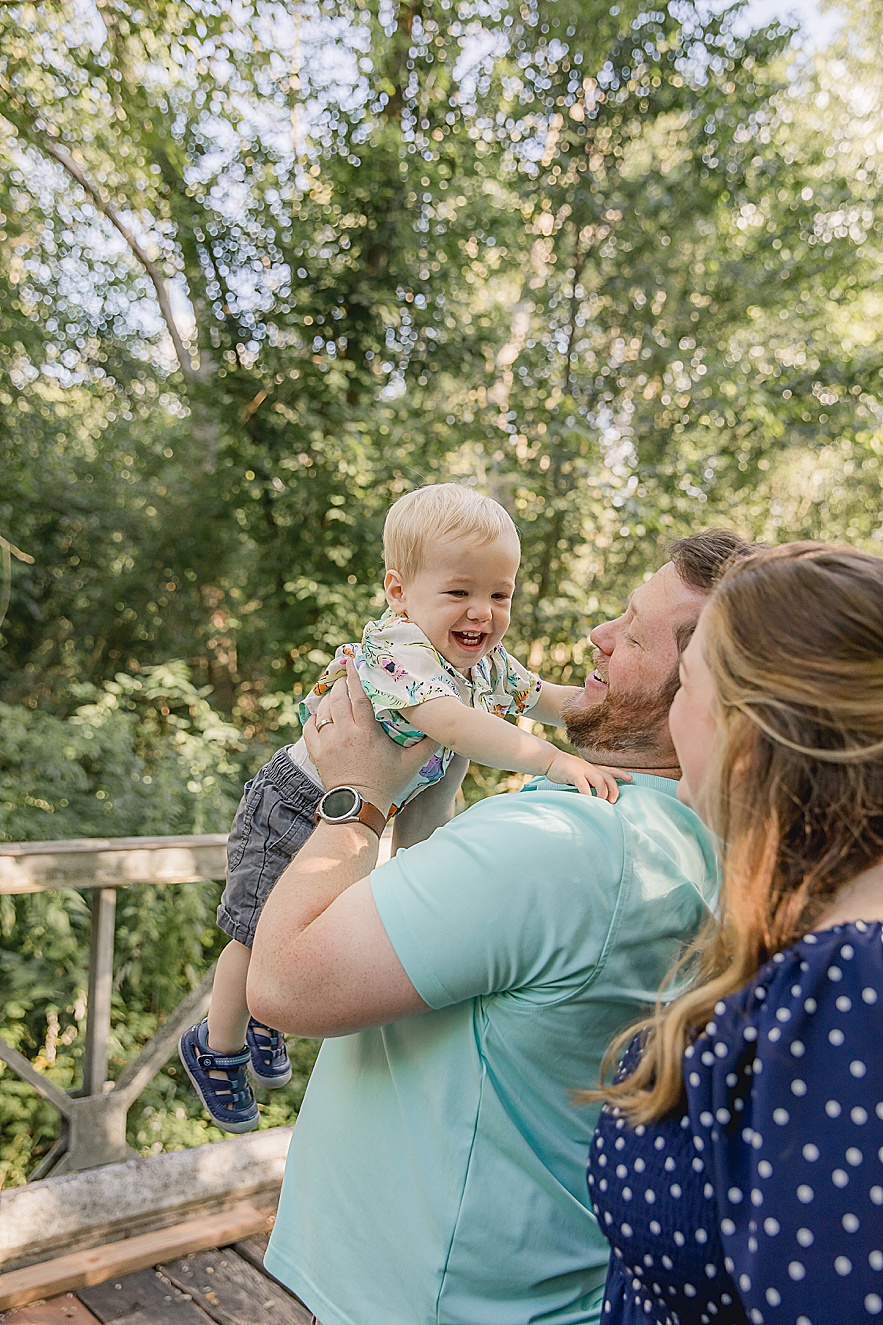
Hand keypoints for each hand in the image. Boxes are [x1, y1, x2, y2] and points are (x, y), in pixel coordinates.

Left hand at [305, 660, 434, 815]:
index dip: (356, 676)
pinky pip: (310, 727)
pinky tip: (319, 713)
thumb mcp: (412, 763)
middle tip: (346, 675)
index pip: (359, 696)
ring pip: (324, 710)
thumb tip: (445, 729)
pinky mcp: (317, 753)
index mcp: (367, 731)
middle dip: (341, 684)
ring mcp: (328, 743)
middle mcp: (345, 733)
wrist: (359, 806)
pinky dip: (314, 717)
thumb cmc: (387, 784)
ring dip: (328, 698)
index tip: (353, 661)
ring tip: (335, 691)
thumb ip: (428, 744)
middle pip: (338, 698)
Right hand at [544, 751, 630, 801]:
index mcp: (593, 769)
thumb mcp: (580, 773)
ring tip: (602, 802)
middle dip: (614, 789)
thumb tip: (595, 793)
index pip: (610, 770)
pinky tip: (588, 800)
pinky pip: (583, 785)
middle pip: (608, 777)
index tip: (630, 779)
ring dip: (603, 792)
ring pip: (600, 780)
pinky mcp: (574, 774)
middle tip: (613, 801)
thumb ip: (588, 781)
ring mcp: (583, 771)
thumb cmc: (565, 770)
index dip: (621, 774)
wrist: (551, 760)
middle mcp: (591, 769)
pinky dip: (587, 794)